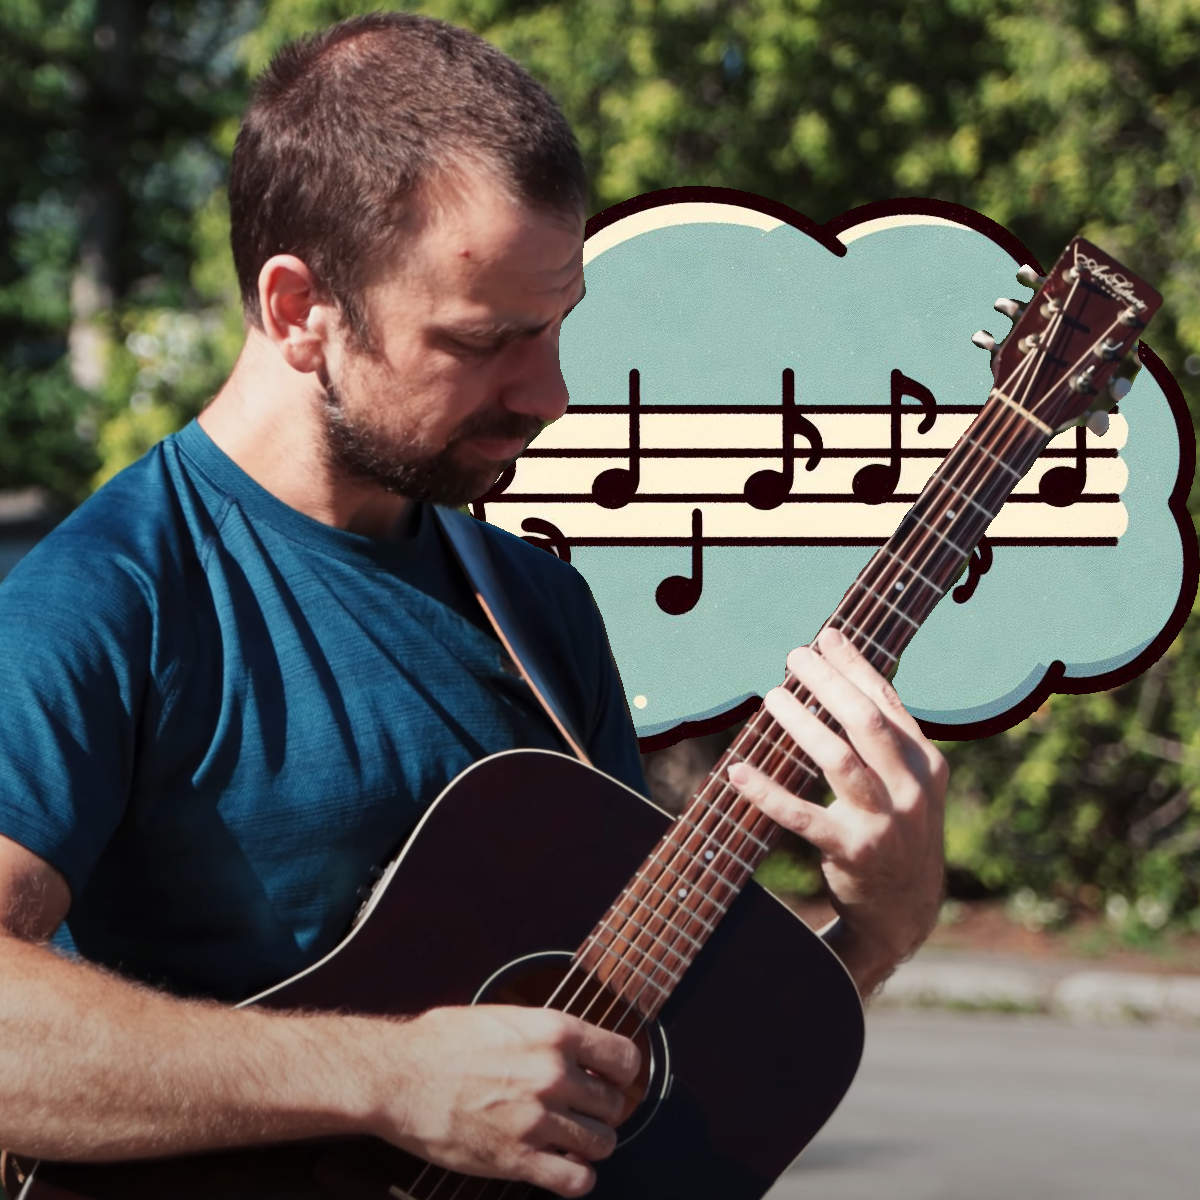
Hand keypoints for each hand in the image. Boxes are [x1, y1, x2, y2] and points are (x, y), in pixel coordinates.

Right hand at [374, 1004, 640, 1196]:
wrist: (399, 1076)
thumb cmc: (442, 1041)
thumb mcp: (504, 1016)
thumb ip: (544, 1033)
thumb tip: (574, 1046)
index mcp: (554, 1032)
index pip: (624, 1057)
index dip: (624, 1071)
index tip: (616, 1078)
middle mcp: (553, 1075)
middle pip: (614, 1104)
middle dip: (605, 1109)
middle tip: (587, 1111)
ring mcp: (537, 1119)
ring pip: (602, 1143)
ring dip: (594, 1144)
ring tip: (577, 1139)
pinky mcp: (517, 1159)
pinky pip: (575, 1181)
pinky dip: (578, 1179)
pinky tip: (565, 1168)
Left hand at [727, 625, 946, 993]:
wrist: (906, 911)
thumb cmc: (896, 831)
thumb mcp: (908, 783)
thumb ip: (885, 739)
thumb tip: (836, 678)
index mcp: (927, 763)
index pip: (887, 701)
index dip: (855, 666)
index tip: (825, 637)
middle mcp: (913, 789)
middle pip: (865, 721)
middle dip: (828, 682)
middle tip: (794, 655)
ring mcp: (887, 822)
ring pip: (839, 759)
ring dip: (801, 723)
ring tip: (771, 695)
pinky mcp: (854, 852)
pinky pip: (803, 816)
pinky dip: (767, 793)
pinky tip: (738, 771)